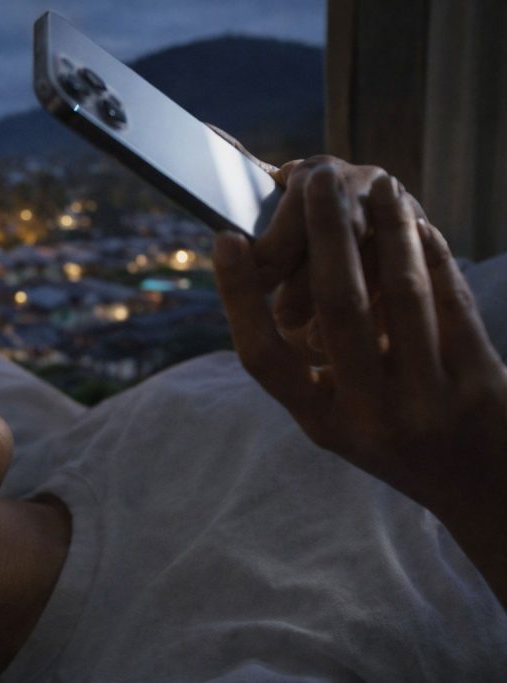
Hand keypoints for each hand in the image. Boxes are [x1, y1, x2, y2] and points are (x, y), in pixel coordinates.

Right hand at [213, 165, 506, 606]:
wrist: (484, 483)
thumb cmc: (394, 438)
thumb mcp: (337, 419)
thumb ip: (304, 366)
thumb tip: (279, 277)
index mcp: (322, 421)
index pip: (263, 357)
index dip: (237, 297)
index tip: (226, 241)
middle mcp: (370, 413)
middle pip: (338, 309)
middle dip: (323, 234)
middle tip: (313, 179)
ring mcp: (429, 397)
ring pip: (402, 292)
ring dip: (386, 227)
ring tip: (377, 183)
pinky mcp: (480, 377)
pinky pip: (450, 298)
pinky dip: (431, 251)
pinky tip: (416, 220)